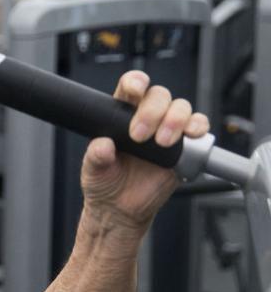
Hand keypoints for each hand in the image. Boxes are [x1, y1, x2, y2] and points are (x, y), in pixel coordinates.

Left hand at [80, 71, 209, 231]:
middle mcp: (146, 117)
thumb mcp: (93, 170)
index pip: (130, 88)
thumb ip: (96, 156)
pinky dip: (197, 127)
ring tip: (162, 143)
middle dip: (152, 111)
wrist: (122, 208)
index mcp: (120, 115)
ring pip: (181, 107)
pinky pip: (199, 127)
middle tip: (138, 136)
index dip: (135, 83)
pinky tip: (189, 137)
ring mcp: (167, 129)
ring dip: (175, 120)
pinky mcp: (185, 146)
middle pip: (159, 95)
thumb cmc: (105, 183)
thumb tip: (102, 145)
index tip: (134, 92)